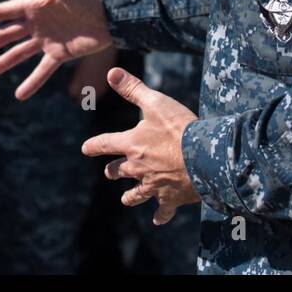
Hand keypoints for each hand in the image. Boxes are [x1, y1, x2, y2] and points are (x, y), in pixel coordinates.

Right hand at [0, 0, 111, 99]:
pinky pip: (42, 70)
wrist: (114, 15)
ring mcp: (48, 39)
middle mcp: (37, 23)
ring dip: (2, 63)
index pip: (5, 12)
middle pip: (6, 35)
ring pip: (18, 54)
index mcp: (35, 5)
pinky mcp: (61, 54)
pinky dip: (32, 83)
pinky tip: (19, 94)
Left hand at [83, 67, 199, 224]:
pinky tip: (158, 219)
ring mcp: (154, 185)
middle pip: (119, 172)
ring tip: (126, 199)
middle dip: (114, 172)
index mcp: (131, 144)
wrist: (205, 158)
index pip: (105, 144)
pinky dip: (161, 215)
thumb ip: (133, 88)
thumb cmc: (179, 128)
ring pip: (136, 194)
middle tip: (109, 173)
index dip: (94, 145)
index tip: (85, 148)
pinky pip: (163, 210)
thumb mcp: (155, 102)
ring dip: (130, 196)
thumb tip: (111, 72)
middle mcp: (138, 168)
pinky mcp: (171, 198)